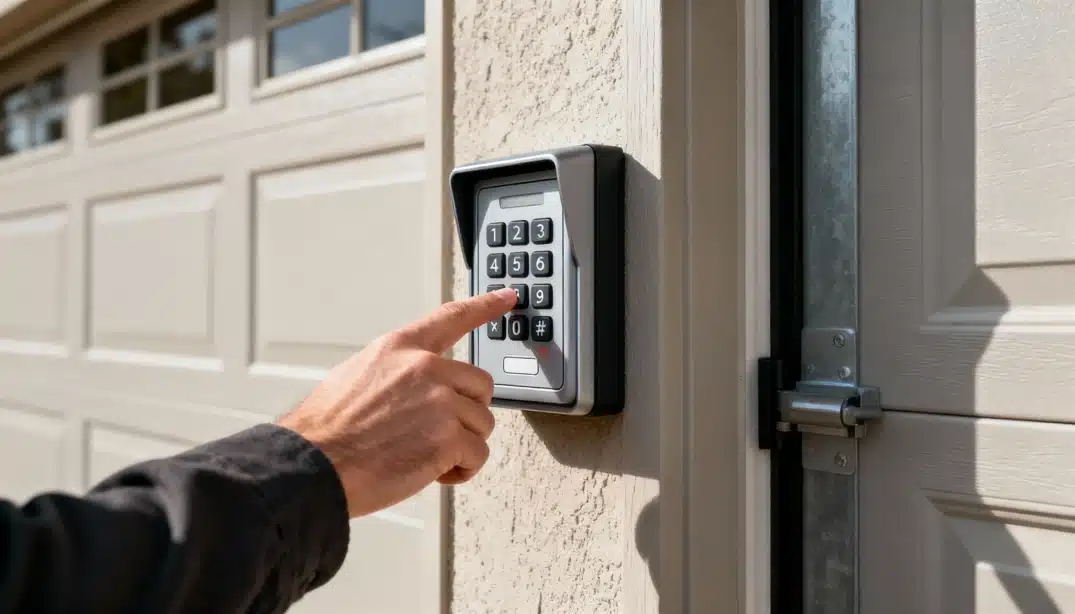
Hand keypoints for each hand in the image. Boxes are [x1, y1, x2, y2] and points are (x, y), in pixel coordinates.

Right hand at [276, 288, 517, 517]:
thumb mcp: (357, 376)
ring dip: (461, 445)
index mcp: (400, 348)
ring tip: (424, 456)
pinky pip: (478, 454)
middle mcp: (425, 368)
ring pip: (482, 423)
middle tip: (435, 433)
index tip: (508, 297)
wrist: (313, 465)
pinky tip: (433, 472)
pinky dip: (461, 469)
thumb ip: (397, 373)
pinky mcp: (448, 438)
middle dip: (465, 412)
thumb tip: (416, 389)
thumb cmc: (327, 430)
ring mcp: (440, 402)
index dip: (485, 306)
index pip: (451, 318)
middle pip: (480, 385)